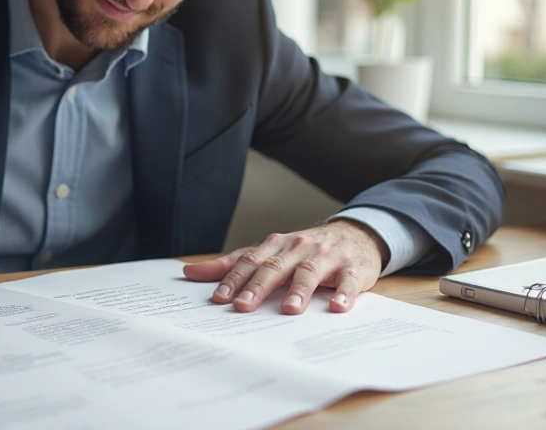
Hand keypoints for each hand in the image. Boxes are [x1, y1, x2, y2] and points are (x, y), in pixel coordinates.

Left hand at [182, 219, 388, 313]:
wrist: (355, 235)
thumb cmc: (304, 250)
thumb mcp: (269, 253)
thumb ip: (233, 264)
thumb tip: (190, 272)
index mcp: (276, 245)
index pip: (250, 262)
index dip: (234, 279)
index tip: (219, 297)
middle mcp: (298, 249)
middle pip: (275, 267)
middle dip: (259, 286)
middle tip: (243, 305)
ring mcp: (326, 258)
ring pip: (309, 272)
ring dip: (299, 291)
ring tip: (290, 309)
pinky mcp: (353, 269)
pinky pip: (348, 281)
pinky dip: (343, 293)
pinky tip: (337, 306)